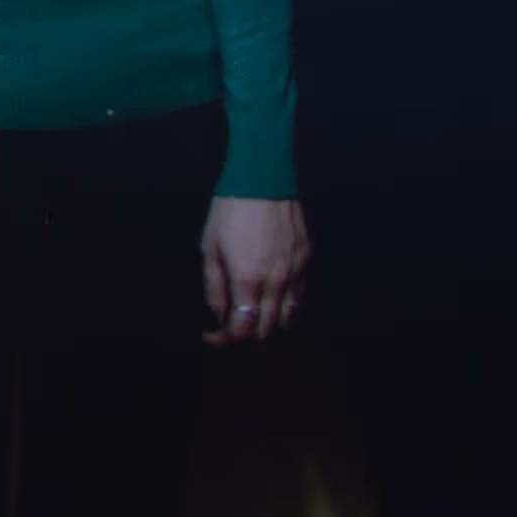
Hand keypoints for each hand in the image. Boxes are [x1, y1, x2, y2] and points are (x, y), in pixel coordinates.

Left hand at [200, 194, 309, 342]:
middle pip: (267, 328)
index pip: (242, 327)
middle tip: (232, 328)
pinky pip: (300, 293)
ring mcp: (295, 270)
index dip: (226, 338)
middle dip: (248, 335)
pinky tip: (271, 296)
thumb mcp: (210, 246)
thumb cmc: (231, 209)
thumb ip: (214, 285)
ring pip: (289, 316)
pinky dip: (286, 303)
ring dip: (270, 323)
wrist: (264, 178)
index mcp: (248, 279)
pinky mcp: (306, 259)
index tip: (213, 335)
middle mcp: (276, 281)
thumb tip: (216, 313)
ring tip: (253, 316)